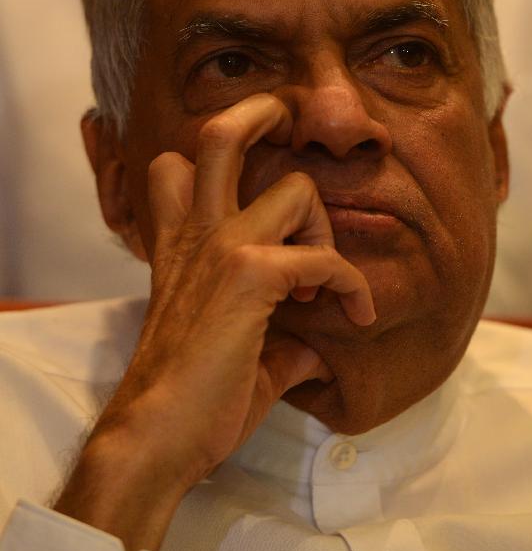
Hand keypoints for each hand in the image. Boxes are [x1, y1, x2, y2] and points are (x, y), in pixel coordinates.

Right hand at [55, 94, 374, 550]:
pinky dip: (351, 283)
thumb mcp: (227, 351)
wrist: (156, 437)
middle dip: (263, 113)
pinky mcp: (250, 275)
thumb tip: (318, 351)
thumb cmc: (187, 399)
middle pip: (220, 135)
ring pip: (296, 187)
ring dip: (325, 227)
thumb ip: (273, 335)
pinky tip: (355, 312)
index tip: (259, 183)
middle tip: (290, 132)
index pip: (174, 167)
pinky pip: (324, 256)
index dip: (215, 159)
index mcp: (178, 245)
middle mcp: (195, 234)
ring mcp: (220, 247)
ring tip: (321, 278)